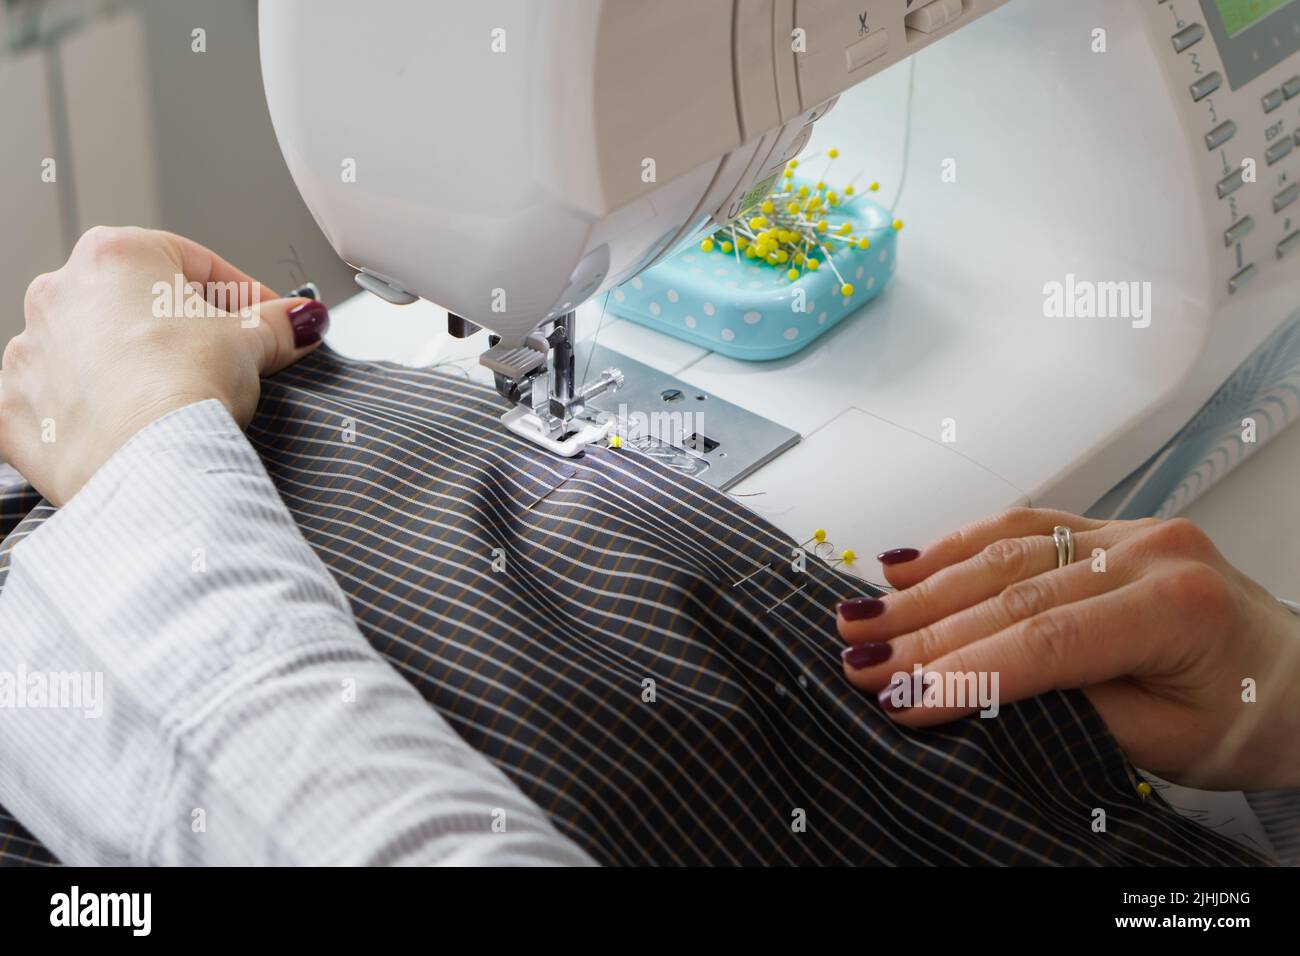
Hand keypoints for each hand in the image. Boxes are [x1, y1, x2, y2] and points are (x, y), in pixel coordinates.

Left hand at [1, 226, 328, 505]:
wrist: (148, 463)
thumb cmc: (186, 388)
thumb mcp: (254, 343)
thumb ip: (279, 323)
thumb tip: (301, 321)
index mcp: (115, 255)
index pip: (195, 264)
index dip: (242, 295)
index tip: (265, 321)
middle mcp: (60, 293)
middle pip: (137, 303)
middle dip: (181, 329)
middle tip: (225, 362)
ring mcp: (31, 352)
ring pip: (93, 352)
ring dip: (132, 369)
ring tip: (175, 401)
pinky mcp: (16, 410)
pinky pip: (58, 404)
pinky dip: (91, 414)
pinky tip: (128, 429)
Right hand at [837, 508, 1299, 790]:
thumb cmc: (1249, 718)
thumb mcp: (1164, 744)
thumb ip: (1074, 712)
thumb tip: (975, 695)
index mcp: (1175, 609)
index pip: (1046, 642)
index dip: (965, 672)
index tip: (899, 699)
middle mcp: (1148, 553)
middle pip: (1012, 592)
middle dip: (925, 631)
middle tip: (857, 660)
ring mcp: (1125, 532)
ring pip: (1004, 550)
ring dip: (925, 586)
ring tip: (861, 615)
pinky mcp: (1105, 528)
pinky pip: (1020, 526)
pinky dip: (957, 546)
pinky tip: (907, 565)